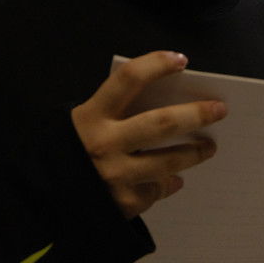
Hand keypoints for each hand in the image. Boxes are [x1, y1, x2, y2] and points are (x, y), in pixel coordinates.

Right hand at [71, 50, 226, 218]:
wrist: (44, 194)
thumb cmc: (73, 147)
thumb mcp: (86, 120)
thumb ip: (117, 110)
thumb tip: (167, 101)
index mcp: (92, 115)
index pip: (129, 79)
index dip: (156, 65)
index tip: (181, 60)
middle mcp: (103, 143)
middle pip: (160, 123)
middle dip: (195, 114)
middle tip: (219, 110)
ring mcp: (113, 176)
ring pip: (167, 163)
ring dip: (193, 153)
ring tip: (209, 147)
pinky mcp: (121, 203)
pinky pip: (154, 190)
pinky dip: (166, 184)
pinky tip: (174, 179)